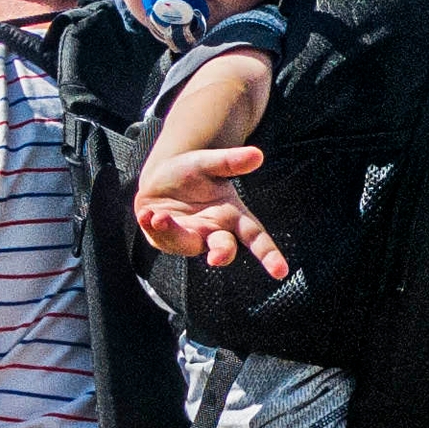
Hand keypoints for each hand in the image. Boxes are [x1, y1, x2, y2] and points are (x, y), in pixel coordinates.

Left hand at [135, 144, 289, 279]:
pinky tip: (147, 215)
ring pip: (187, 244)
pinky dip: (153, 227)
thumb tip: (257, 155)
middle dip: (222, 253)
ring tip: (159, 217)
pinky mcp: (165, 239)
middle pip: (224, 248)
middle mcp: (213, 231)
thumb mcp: (209, 163)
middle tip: (215, 257)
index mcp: (232, 216)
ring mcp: (189, 237)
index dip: (269, 255)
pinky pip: (161, 238)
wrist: (161, 177)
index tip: (280, 272)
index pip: (255, 238)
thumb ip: (231, 162)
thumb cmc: (192, 172)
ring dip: (174, 233)